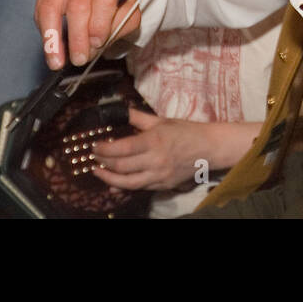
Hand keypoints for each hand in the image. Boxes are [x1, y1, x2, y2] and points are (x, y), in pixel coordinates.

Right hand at [35, 0, 140, 68]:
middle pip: (77, 5)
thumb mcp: (128, 11)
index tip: (97, 44)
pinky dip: (44, 30)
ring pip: (52, 7)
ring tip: (56, 60)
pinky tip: (51, 44)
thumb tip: (94, 44)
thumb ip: (118, 27)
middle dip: (77, 37)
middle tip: (79, 59)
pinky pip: (41, 8)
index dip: (100, 24)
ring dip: (52, 38)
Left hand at [91, 109, 207, 190]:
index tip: (94, 146)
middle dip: (103, 163)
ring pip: (127, 183)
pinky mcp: (163, 186)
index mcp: (154, 140)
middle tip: (94, 157)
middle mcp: (155, 160)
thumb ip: (138, 118)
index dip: (105, 149)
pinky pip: (139, 189)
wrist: (208, 148)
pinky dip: (123, 188)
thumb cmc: (185, 131)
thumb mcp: (161, 121)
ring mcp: (159, 175)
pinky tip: (113, 185)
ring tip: (97, 172)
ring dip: (108, 179)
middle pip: (121, 167)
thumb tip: (119, 112)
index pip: (123, 148)